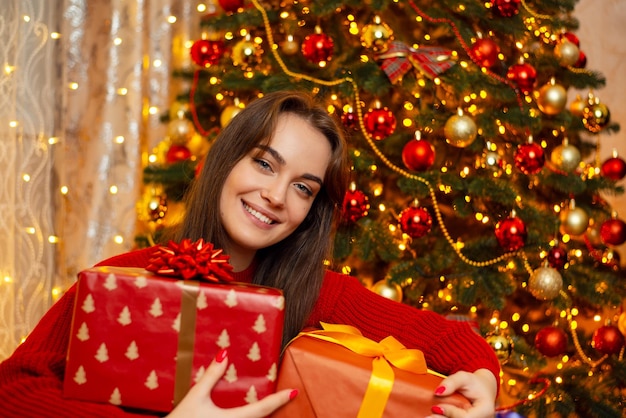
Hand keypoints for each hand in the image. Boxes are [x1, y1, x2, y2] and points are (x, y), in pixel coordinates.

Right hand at [167, 349, 296, 417]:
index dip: (280, 400)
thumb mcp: (196, 396)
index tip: (294, 391)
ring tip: (272, 401)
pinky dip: (250, 417)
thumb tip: (225, 353)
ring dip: (262, 413)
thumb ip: (212, 375)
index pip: (263, 409)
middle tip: (287, 394)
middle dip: (274, 408)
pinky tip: (249, 410)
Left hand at [427, 369, 496, 417]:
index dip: (450, 413)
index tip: (436, 407)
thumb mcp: (464, 377)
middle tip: (428, 416)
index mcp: (485, 410)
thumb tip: (438, 392)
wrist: (481, 389)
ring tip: (429, 417)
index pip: (466, 417)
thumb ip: (452, 382)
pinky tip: (434, 416)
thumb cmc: (473, 383)